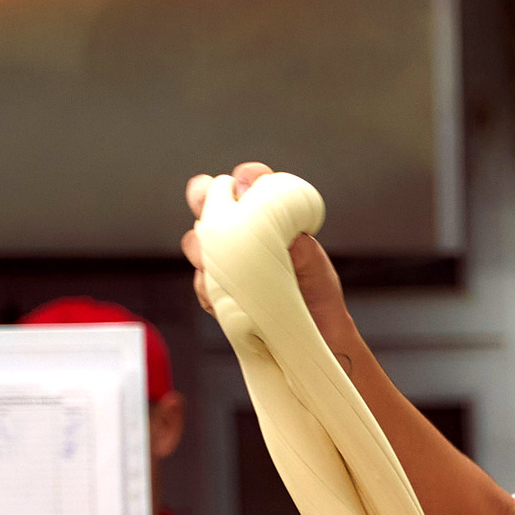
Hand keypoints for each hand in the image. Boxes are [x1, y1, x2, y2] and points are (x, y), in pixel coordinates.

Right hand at [182, 163, 357, 356]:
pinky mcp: (217, 292)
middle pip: (207, 204)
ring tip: (226, 262)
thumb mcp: (310, 258)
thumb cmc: (315, 290)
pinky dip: (210, 288)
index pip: (246, 183)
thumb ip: (286, 231)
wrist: (317, 334)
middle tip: (209, 205)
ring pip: (196, 243)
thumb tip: (259, 206)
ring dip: (204, 248)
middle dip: (204, 200)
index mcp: (263, 216)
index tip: (245, 184)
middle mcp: (238, 233)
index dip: (243, 179)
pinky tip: (229, 296)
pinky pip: (201, 284)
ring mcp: (224, 261)